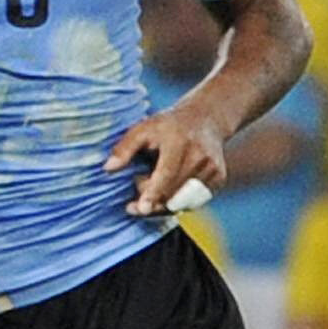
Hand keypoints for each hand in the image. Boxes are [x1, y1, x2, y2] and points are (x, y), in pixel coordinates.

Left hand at [112, 103, 232, 214]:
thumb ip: (124, 148)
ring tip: (154, 183)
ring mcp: (212, 169)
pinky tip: (171, 184)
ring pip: (184, 201)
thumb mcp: (143, 129)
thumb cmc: (168, 125)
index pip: (167, 174)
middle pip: (173, 192)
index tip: (141, 209)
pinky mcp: (218, 179)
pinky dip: (179, 200)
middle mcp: (200, 157)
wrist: (207, 119)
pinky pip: (194, 201)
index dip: (153, 193)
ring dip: (164, 202)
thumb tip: (108, 169)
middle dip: (151, 198)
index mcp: (180, 143)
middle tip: (138, 182)